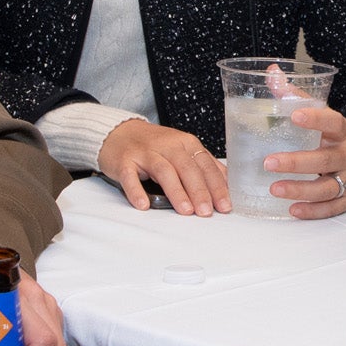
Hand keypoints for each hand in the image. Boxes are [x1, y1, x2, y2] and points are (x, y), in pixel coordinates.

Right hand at [98, 119, 231, 216]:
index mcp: (185, 143)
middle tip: (206, 211)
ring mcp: (145, 153)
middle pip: (187, 168)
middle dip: (199, 191)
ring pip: (164, 171)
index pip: (205, 165)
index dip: (216, 186)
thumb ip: (203, 165)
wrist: (119, 133)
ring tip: (186, 210)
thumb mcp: (182, 150)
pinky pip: (130, 176)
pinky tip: (144, 204)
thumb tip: (227, 183)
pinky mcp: (124, 161)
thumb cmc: (154, 146)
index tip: (224, 205)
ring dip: (176, 191)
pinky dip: (137, 191)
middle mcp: (167, 145)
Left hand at [268, 106, 345, 218]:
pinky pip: (332, 207)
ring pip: (326, 188)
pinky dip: (313, 210)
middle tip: (269, 162)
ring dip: (300, 189)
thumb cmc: (343, 137)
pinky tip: (293, 210)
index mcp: (344, 132)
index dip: (315, 119)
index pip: (333, 122)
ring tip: (274, 188)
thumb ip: (299, 97)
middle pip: (324, 160)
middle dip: (296, 163)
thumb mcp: (327, 117)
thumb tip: (272, 73)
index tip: (295, 116)